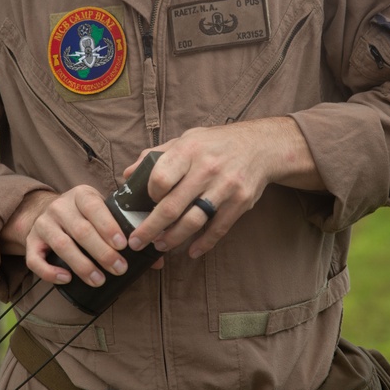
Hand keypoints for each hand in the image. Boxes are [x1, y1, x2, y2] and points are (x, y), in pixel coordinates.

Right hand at [5, 187, 129, 286]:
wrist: (48, 212)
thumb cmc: (85, 216)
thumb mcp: (103, 212)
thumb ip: (128, 232)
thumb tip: (157, 260)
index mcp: (81, 195)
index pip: (94, 207)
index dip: (108, 226)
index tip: (123, 245)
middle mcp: (59, 207)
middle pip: (81, 230)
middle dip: (102, 252)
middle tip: (119, 268)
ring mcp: (43, 224)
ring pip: (61, 245)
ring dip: (82, 265)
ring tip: (99, 280)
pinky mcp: (31, 242)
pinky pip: (35, 260)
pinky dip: (50, 272)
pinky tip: (67, 279)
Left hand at [124, 117, 321, 259]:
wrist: (261, 146)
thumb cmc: (217, 143)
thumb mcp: (187, 139)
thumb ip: (156, 156)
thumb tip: (128, 175)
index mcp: (189, 150)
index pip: (160, 178)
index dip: (149, 194)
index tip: (145, 202)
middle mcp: (206, 168)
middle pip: (172, 206)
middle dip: (150, 228)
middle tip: (137, 242)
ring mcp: (225, 187)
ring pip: (193, 221)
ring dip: (173, 239)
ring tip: (160, 245)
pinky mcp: (240, 202)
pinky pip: (218, 229)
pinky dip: (204, 244)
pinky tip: (192, 251)